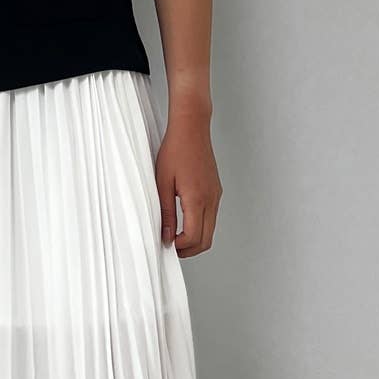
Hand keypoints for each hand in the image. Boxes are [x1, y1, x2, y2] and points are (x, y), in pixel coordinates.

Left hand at [155, 114, 221, 256]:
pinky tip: (184, 222)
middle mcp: (211, 199)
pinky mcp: (216, 191)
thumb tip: (167, 236)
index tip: (166, 243)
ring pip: (210, 231)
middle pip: (206, 240)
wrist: (192, 128)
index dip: (179, 247)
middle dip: (188, 250)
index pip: (193, 237)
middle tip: (171, 248)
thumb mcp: (162, 183)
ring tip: (175, 236)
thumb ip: (166, 212)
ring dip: (194, 239)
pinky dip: (200, 227)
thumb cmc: (175, 150)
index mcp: (197, 198)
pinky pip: (211, 217)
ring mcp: (216, 196)